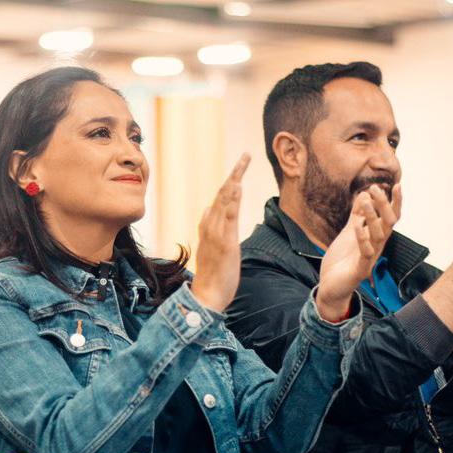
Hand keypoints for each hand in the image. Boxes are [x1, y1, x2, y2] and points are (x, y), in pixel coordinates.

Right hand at [191, 154, 249, 311]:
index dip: (230, 182)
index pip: (220, 199)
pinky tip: (237, 188)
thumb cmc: (213, 275)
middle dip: (235, 174)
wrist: (207, 296)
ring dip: (234, 181)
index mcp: (209, 227)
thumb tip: (209, 208)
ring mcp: (217, 234)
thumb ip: (212, 227)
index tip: (240, 168)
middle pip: (223, 194)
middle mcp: (211, 227)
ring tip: (243, 163)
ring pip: (224, 202)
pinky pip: (228, 219)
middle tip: (246, 155)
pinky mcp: (225, 244)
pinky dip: (232, 202)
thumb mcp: (214, 247)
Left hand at [316, 183, 400, 320]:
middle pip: (389, 224)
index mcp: (375, 237)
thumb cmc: (342, 260)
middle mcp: (377, 247)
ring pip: (379, 236)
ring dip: (373, 217)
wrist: (331, 287)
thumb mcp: (348, 233)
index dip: (395, 202)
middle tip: (375, 188)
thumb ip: (357, 216)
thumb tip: (364, 194)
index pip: (390, 217)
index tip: (396, 184)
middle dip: (384, 205)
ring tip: (365, 200)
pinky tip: (357, 226)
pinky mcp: (360, 270)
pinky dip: (362, 239)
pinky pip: (365, 253)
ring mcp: (370, 258)